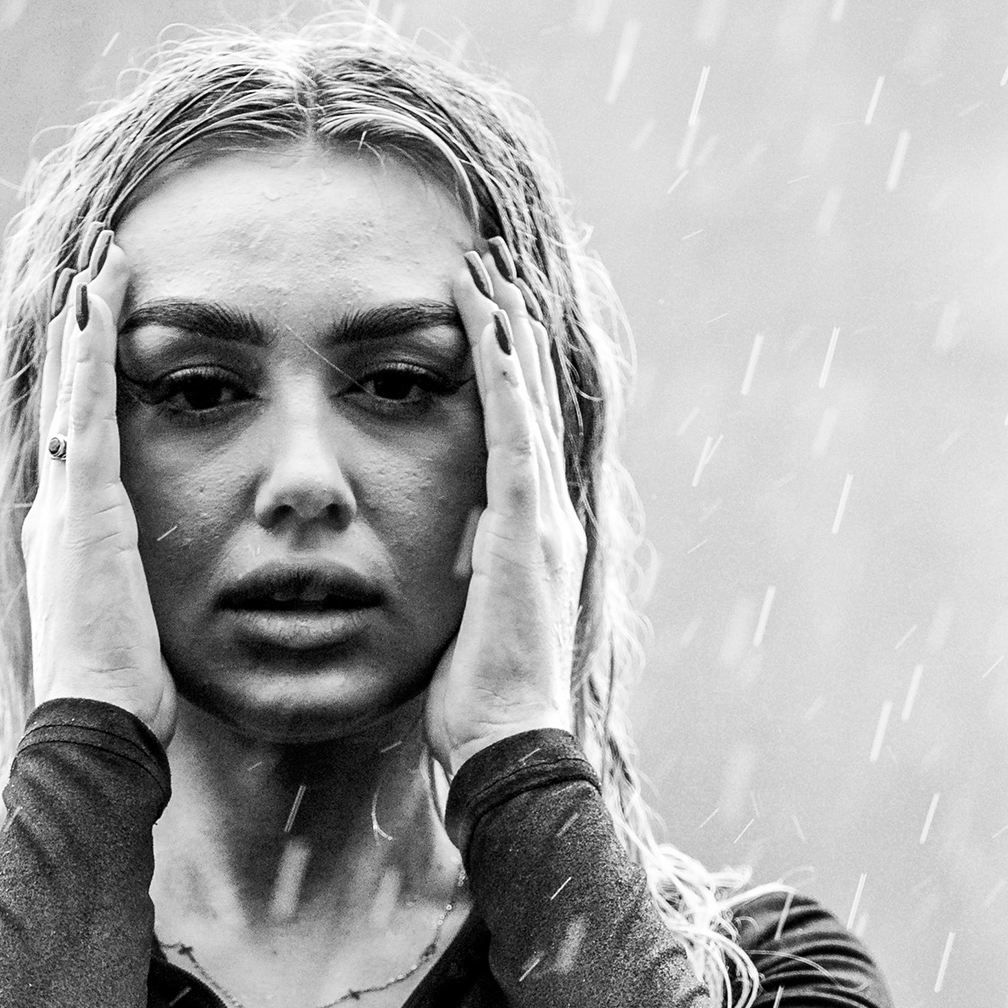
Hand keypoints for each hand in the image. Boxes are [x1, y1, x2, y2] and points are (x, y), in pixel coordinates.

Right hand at [23, 233, 178, 741]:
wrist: (93, 723)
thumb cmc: (122, 700)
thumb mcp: (137, 634)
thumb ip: (143, 604)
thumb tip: (158, 610)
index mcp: (72, 535)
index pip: (82, 437)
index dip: (91, 382)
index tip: (105, 332)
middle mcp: (57, 508)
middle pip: (69, 399)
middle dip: (80, 333)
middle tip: (93, 267)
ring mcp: (65, 501)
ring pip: (74, 388)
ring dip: (85, 321)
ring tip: (99, 259)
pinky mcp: (84, 502)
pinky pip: (88, 406)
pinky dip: (89, 349)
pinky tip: (96, 298)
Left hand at [428, 241, 582, 774]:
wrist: (510, 742)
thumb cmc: (482, 701)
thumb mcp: (472, 620)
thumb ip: (473, 575)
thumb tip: (459, 551)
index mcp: (534, 536)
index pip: (521, 433)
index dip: (507, 370)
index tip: (485, 316)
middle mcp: (548, 514)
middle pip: (533, 398)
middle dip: (513, 328)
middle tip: (491, 264)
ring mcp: (542, 516)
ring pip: (525, 397)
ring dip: (505, 328)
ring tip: (484, 268)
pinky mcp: (523, 524)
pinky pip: (511, 428)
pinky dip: (501, 370)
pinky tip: (486, 322)